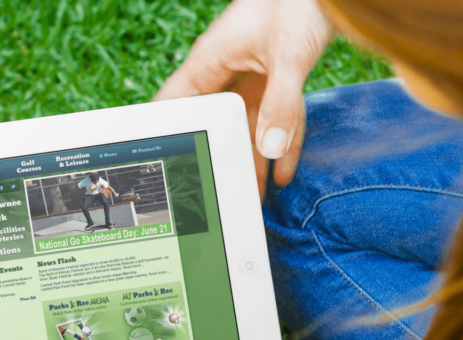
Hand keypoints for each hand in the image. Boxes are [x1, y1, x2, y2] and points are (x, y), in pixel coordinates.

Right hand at [156, 0, 332, 194]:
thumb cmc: (299, 2)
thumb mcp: (289, 56)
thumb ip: (281, 102)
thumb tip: (270, 149)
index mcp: (211, 60)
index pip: (175, 103)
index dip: (166, 133)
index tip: (163, 167)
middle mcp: (227, 70)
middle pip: (214, 123)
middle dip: (218, 158)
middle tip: (218, 195)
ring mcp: (252, 74)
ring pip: (247, 126)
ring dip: (253, 160)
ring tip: (253, 198)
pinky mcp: (277, 76)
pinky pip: (275, 117)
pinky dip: (282, 144)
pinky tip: (284, 173)